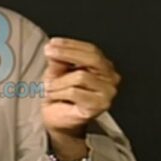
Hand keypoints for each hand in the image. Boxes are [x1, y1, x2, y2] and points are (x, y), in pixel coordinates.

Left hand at [41, 37, 120, 158]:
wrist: (58, 118)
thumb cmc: (60, 93)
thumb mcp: (57, 71)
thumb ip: (59, 59)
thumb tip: (54, 48)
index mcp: (103, 65)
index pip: (91, 49)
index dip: (71, 44)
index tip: (52, 43)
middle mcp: (110, 77)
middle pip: (92, 58)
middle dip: (67, 53)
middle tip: (49, 53)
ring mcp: (107, 92)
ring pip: (81, 76)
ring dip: (59, 81)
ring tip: (49, 86)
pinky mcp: (99, 106)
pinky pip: (75, 92)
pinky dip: (59, 92)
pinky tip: (53, 95)